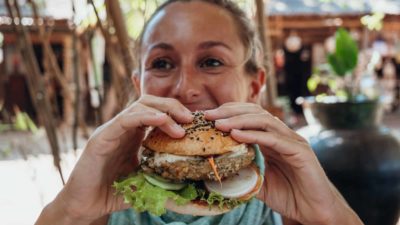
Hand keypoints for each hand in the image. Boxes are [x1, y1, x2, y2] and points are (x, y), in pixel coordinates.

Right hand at [35, 95, 192, 224]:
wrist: (86, 205)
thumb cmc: (114, 193)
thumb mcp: (146, 181)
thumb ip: (163, 176)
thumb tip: (190, 182)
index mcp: (133, 135)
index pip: (156, 111)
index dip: (176, 113)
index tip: (194, 123)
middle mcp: (123, 128)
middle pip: (149, 103)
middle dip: (172, 107)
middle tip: (191, 119)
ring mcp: (111, 131)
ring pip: (139, 107)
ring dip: (164, 113)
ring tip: (181, 127)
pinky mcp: (101, 138)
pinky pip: (124, 120)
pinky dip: (145, 116)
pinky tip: (162, 120)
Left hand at [205, 102, 362, 224]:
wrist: (314, 212)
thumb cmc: (288, 195)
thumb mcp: (258, 181)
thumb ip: (243, 171)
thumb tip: (216, 168)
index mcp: (272, 138)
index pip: (249, 116)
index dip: (228, 112)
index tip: (207, 117)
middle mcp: (282, 135)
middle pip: (255, 112)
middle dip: (230, 111)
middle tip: (208, 115)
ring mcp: (293, 141)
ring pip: (264, 121)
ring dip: (239, 120)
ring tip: (219, 124)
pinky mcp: (301, 152)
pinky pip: (274, 139)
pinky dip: (255, 135)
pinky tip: (237, 135)